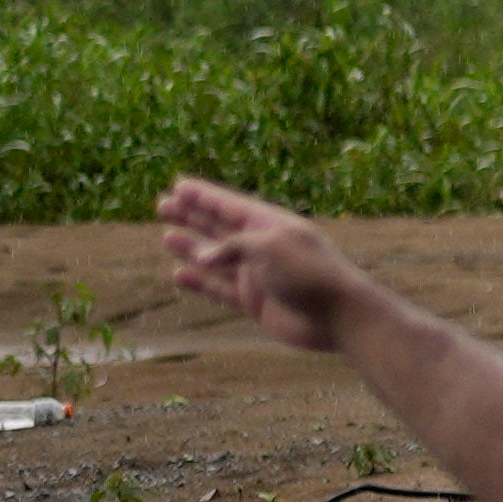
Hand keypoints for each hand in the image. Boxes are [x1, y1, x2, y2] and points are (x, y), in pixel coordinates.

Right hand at [156, 176, 359, 342]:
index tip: (178, 185)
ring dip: (192, 247)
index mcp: (270, 225)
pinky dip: (199, 282)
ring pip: (216, 259)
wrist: (339, 316)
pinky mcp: (255, 302)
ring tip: (166, 236)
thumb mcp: (270, 248)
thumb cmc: (311, 274)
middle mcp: (262, 248)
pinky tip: (178, 274)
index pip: (230, 205)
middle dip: (192, 216)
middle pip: (220, 228)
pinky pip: (220, 289)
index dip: (204, 196)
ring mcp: (258, 275)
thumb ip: (233, 246)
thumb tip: (200, 257)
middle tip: (162, 205)